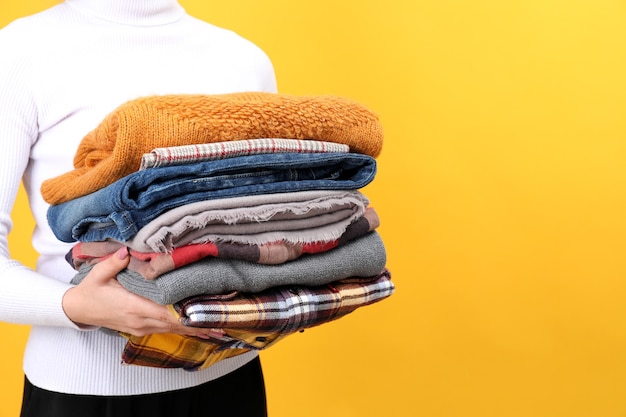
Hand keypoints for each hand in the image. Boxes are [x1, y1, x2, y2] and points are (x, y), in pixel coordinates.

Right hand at [62, 247, 220, 337]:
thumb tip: (126, 251)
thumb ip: (114, 263)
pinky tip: (197, 330)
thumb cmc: (91, 291)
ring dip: (194, 330)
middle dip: (197, 325)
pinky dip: (183, 330)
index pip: (164, 313)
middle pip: (174, 324)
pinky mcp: (141, 329)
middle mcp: (140, 320)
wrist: (78, 310)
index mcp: (133, 307)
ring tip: (217, 331)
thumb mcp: (98, 274)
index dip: (184, 315)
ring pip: (172, 329)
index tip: (203, 315)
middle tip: (221, 325)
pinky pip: (165, 330)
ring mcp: (141, 327)